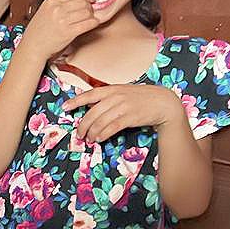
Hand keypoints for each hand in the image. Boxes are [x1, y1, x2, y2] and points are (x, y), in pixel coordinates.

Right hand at [22, 0, 99, 61]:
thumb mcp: (46, 9)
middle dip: (89, 6)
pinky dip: (93, 23)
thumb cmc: (39, 30)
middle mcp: (56, 9)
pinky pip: (88, 24)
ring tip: (88, 18)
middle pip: (83, 1)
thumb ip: (60, 2)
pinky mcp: (68, 32)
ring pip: (87, 12)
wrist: (33, 46)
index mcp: (51, 1)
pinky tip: (92, 24)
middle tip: (89, 10)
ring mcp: (62, 20)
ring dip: (91, 15)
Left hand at [63, 84, 184, 143]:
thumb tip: (91, 106)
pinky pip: (112, 127)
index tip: (64, 107)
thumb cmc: (143, 98)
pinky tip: (99, 139)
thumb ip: (108, 97)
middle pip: (92, 112)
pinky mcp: (130, 117)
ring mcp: (123, 106)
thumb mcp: (124, 92)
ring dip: (92, 132)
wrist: (164, 103)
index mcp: (112, 89)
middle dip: (83, 125)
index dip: (75, 101)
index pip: (89, 94)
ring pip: (100, 121)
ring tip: (89, 139)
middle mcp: (116, 96)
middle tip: (79, 134)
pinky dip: (103, 134)